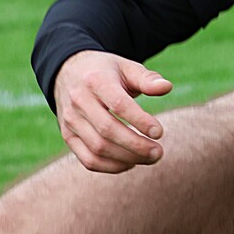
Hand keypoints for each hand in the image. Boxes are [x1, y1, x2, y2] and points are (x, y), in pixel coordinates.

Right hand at [51, 50, 173, 172]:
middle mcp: (79, 101)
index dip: (139, 120)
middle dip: (136, 145)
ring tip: (149, 157)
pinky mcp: (68, 136)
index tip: (159, 132)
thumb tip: (166, 87)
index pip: (118, 104)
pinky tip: (130, 163)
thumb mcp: (126, 67)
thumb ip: (147, 79)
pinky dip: (112, 167)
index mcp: (96, 80)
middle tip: (158, 152)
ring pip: (98, 148)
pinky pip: (89, 160)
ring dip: (127, 158)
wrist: (67, 73)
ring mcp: (70, 121)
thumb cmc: (105, 72)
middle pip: (107, 130)